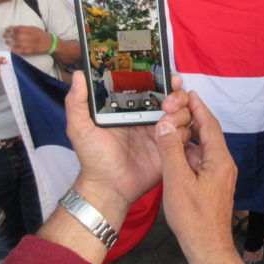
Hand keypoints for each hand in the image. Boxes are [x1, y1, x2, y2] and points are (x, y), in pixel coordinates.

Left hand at [4, 25, 51, 54]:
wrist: (51, 43)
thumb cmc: (41, 35)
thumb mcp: (34, 28)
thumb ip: (24, 27)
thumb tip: (11, 27)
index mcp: (31, 30)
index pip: (17, 28)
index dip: (10, 29)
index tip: (6, 29)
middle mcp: (30, 37)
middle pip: (15, 36)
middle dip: (7, 35)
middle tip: (4, 35)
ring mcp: (30, 44)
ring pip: (16, 43)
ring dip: (9, 42)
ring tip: (6, 42)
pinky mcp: (30, 51)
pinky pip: (20, 51)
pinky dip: (14, 50)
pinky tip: (9, 49)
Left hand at [65, 71, 191, 225]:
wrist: (109, 187)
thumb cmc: (93, 158)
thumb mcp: (80, 128)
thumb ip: (77, 102)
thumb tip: (80, 76)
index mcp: (132, 108)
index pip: (153, 86)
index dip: (163, 79)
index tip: (168, 77)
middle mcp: (150, 117)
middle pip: (174, 96)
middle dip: (177, 95)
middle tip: (168, 103)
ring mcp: (163, 132)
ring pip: (184, 112)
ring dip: (181, 112)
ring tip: (168, 120)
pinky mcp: (171, 147)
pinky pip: (185, 134)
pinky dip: (183, 132)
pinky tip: (174, 135)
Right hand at [157, 91, 237, 263]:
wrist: (207, 246)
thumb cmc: (194, 218)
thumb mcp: (178, 181)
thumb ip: (171, 151)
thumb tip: (166, 125)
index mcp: (220, 159)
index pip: (210, 124)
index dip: (198, 107)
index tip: (188, 93)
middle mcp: (223, 163)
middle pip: (208, 132)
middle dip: (193, 117)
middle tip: (175, 105)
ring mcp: (219, 174)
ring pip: (204, 146)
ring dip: (189, 133)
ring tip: (172, 122)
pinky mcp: (213, 183)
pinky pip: (201, 158)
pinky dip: (189, 149)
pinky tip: (175, 148)